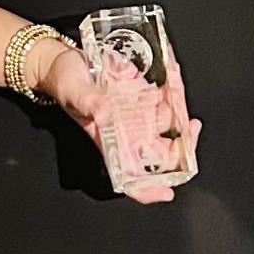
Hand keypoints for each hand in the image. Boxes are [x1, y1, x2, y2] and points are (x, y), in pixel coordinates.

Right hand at [34, 45, 201, 205]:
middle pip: (160, 155)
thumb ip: (89, 103)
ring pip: (168, 125)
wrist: (61, 62)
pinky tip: (173, 74)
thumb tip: (106, 115)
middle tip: (192, 127)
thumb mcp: (72, 91)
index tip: (167, 191)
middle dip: (182, 147)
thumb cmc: (62, 82)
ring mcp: (136, 115)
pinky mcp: (140, 95)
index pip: (130, 179)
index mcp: (109, 143)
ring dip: (180, 112)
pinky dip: (173, 89)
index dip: (149, 190)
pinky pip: (164, 98)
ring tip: (178, 90)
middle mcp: (127, 133)